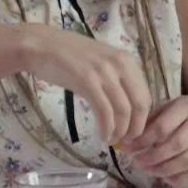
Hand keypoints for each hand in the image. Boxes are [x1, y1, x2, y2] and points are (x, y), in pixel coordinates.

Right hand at [20, 26, 154, 146]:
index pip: (146, 95)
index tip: (133, 131)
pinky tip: (102, 135)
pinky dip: (106, 128)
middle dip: (136, 128)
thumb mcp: (103, 63)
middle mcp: (121, 64)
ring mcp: (104, 72)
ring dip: (120, 131)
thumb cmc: (70, 56)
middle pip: (140, 104)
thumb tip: (128, 109)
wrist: (42, 46)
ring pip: (123, 110)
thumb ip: (117, 80)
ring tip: (112, 140)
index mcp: (127, 60)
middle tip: (126, 141)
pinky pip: (104, 111)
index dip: (143, 118)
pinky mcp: (87, 81)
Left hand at [122, 96, 187, 187]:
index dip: (143, 140)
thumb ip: (146, 124)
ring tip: (148, 169)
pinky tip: (164, 178)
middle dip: (153, 157)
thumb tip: (125, 141)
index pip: (163, 126)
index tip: (128, 148)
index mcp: (186, 106)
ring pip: (187, 161)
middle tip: (137, 162)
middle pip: (177, 145)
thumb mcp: (162, 110)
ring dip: (163, 170)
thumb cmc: (176, 116)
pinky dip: (177, 180)